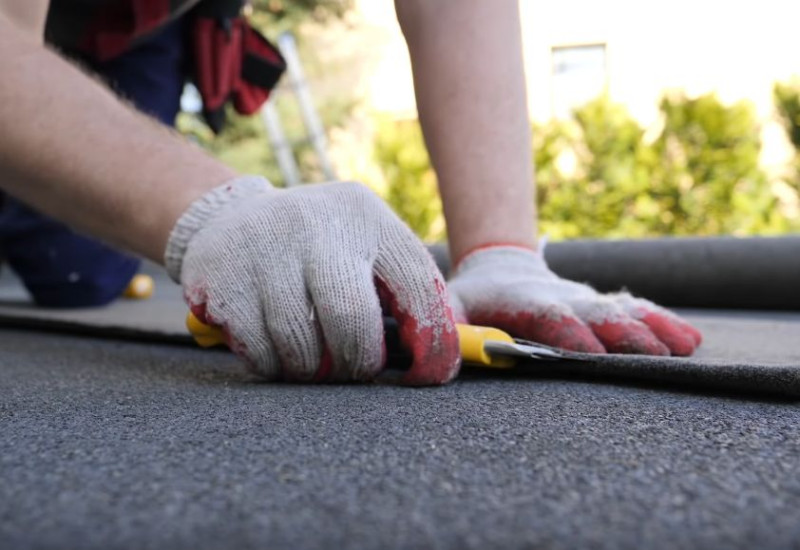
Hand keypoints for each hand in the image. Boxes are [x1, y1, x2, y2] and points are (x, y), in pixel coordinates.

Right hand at [165, 177, 459, 383]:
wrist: (235, 216)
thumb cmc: (320, 248)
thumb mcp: (365, 246)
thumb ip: (403, 291)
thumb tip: (443, 358)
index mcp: (367, 218)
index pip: (418, 287)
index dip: (432, 344)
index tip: (428, 376)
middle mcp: (318, 225)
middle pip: (352, 323)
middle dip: (358, 363)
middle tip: (353, 368)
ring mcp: (266, 248)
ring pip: (302, 346)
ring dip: (311, 369)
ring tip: (310, 357)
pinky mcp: (223, 276)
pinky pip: (259, 352)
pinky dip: (273, 366)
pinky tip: (274, 347)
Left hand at [447, 245, 701, 355]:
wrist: (500, 265)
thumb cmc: (474, 296)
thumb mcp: (451, 305)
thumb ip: (442, 324)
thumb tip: (433, 350)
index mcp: (526, 302)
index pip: (549, 318)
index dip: (569, 334)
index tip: (591, 353)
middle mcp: (563, 299)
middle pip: (597, 316)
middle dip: (624, 335)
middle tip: (654, 355)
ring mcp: (586, 300)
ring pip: (624, 311)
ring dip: (654, 327)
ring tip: (685, 347)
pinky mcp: (603, 302)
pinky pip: (636, 309)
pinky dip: (663, 321)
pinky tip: (690, 340)